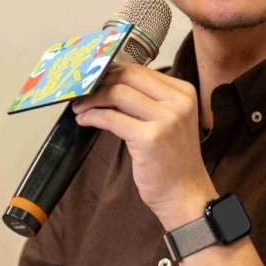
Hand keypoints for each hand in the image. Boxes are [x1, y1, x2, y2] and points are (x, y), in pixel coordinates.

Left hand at [71, 63, 216, 228]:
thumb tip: (111, 83)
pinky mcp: (150, 138)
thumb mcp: (170, 120)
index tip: (94, 79)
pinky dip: (93, 116)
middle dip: (100, 82)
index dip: (112, 72)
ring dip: (92, 99)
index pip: (140, 70)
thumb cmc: (173, 159)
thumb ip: (148, 100)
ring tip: (80, 107)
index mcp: (184, 92)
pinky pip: (112, 118)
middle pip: (128, 76)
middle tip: (82, 92)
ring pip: (118, 94)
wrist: (185, 194)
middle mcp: (178, 101)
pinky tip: (84, 120)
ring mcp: (166, 119)